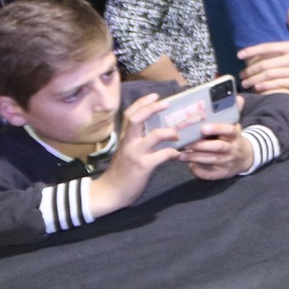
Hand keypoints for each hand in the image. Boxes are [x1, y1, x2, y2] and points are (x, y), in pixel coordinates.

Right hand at [85, 94, 181, 216]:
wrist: (110, 193)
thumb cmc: (121, 171)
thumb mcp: (126, 151)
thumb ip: (137, 140)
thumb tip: (157, 129)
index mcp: (125, 138)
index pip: (130, 114)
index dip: (142, 103)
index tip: (154, 96)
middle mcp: (128, 143)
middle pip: (137, 119)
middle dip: (152, 108)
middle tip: (166, 103)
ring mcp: (136, 154)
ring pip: (155, 135)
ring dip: (170, 132)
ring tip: (177, 135)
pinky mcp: (143, 166)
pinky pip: (163, 155)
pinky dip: (173, 153)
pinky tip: (176, 155)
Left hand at [181, 112, 254, 179]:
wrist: (246, 157)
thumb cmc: (234, 138)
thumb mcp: (236, 125)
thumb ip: (234, 112)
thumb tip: (237, 97)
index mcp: (235, 135)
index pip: (229, 130)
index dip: (217, 129)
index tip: (203, 128)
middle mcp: (232, 148)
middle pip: (217, 147)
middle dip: (201, 146)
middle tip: (186, 143)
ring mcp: (228, 162)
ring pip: (211, 160)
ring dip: (196, 158)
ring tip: (181, 155)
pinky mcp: (223, 173)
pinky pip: (211, 174)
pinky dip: (200, 171)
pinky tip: (190, 166)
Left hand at [238, 8, 288, 93]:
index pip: (269, 48)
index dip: (253, 51)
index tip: (240, 55)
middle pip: (267, 64)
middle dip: (251, 70)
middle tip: (241, 73)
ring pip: (272, 75)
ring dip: (256, 80)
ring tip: (245, 83)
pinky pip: (280, 84)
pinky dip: (267, 86)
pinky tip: (258, 87)